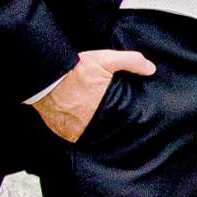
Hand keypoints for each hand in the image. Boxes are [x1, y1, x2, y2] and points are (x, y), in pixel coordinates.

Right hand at [34, 49, 155, 143]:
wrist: (45, 77)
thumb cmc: (76, 69)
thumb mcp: (106, 59)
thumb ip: (131, 62)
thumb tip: (151, 70)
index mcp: (108, 108)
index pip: (125, 121)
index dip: (129, 120)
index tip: (134, 119)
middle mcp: (94, 123)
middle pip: (110, 130)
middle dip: (113, 126)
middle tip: (114, 120)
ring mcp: (78, 131)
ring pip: (94, 135)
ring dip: (97, 130)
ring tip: (99, 123)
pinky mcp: (64, 133)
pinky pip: (77, 137)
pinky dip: (81, 133)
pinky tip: (83, 125)